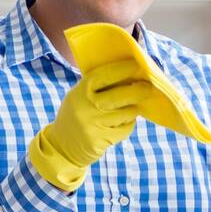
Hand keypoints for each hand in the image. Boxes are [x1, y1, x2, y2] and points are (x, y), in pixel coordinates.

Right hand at [28, 59, 154, 191]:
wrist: (61, 146)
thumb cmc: (76, 115)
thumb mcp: (78, 96)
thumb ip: (97, 87)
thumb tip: (127, 74)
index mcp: (81, 91)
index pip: (105, 75)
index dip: (122, 69)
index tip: (137, 65)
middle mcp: (86, 107)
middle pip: (120, 96)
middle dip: (138, 90)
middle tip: (148, 87)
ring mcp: (94, 125)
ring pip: (126, 113)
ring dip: (134, 109)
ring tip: (134, 106)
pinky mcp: (101, 141)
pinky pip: (124, 129)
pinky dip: (128, 124)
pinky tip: (125, 122)